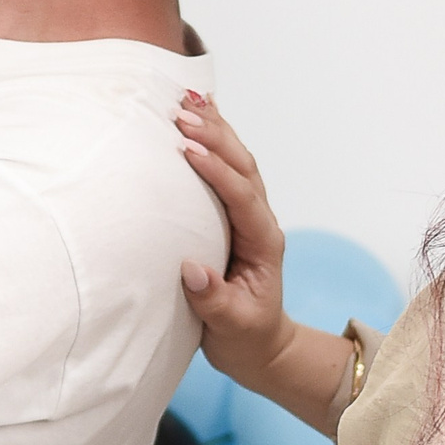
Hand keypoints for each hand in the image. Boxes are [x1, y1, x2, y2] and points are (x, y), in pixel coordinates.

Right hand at [174, 94, 297, 392]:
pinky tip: (198, 114)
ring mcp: (248, 214)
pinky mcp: (233, 214)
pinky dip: (213, 139)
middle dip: (215, 136)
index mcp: (264, 242)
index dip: (215, 170)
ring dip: (214, 129)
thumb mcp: (233, 328)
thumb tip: (192, 270)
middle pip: (243, 166)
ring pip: (237, 160)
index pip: (241, 196)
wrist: (261, 345)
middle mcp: (260, 220)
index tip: (186, 149)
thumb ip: (215, 301)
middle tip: (180, 113)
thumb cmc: (246, 337)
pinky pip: (227, 168)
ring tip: (186, 99)